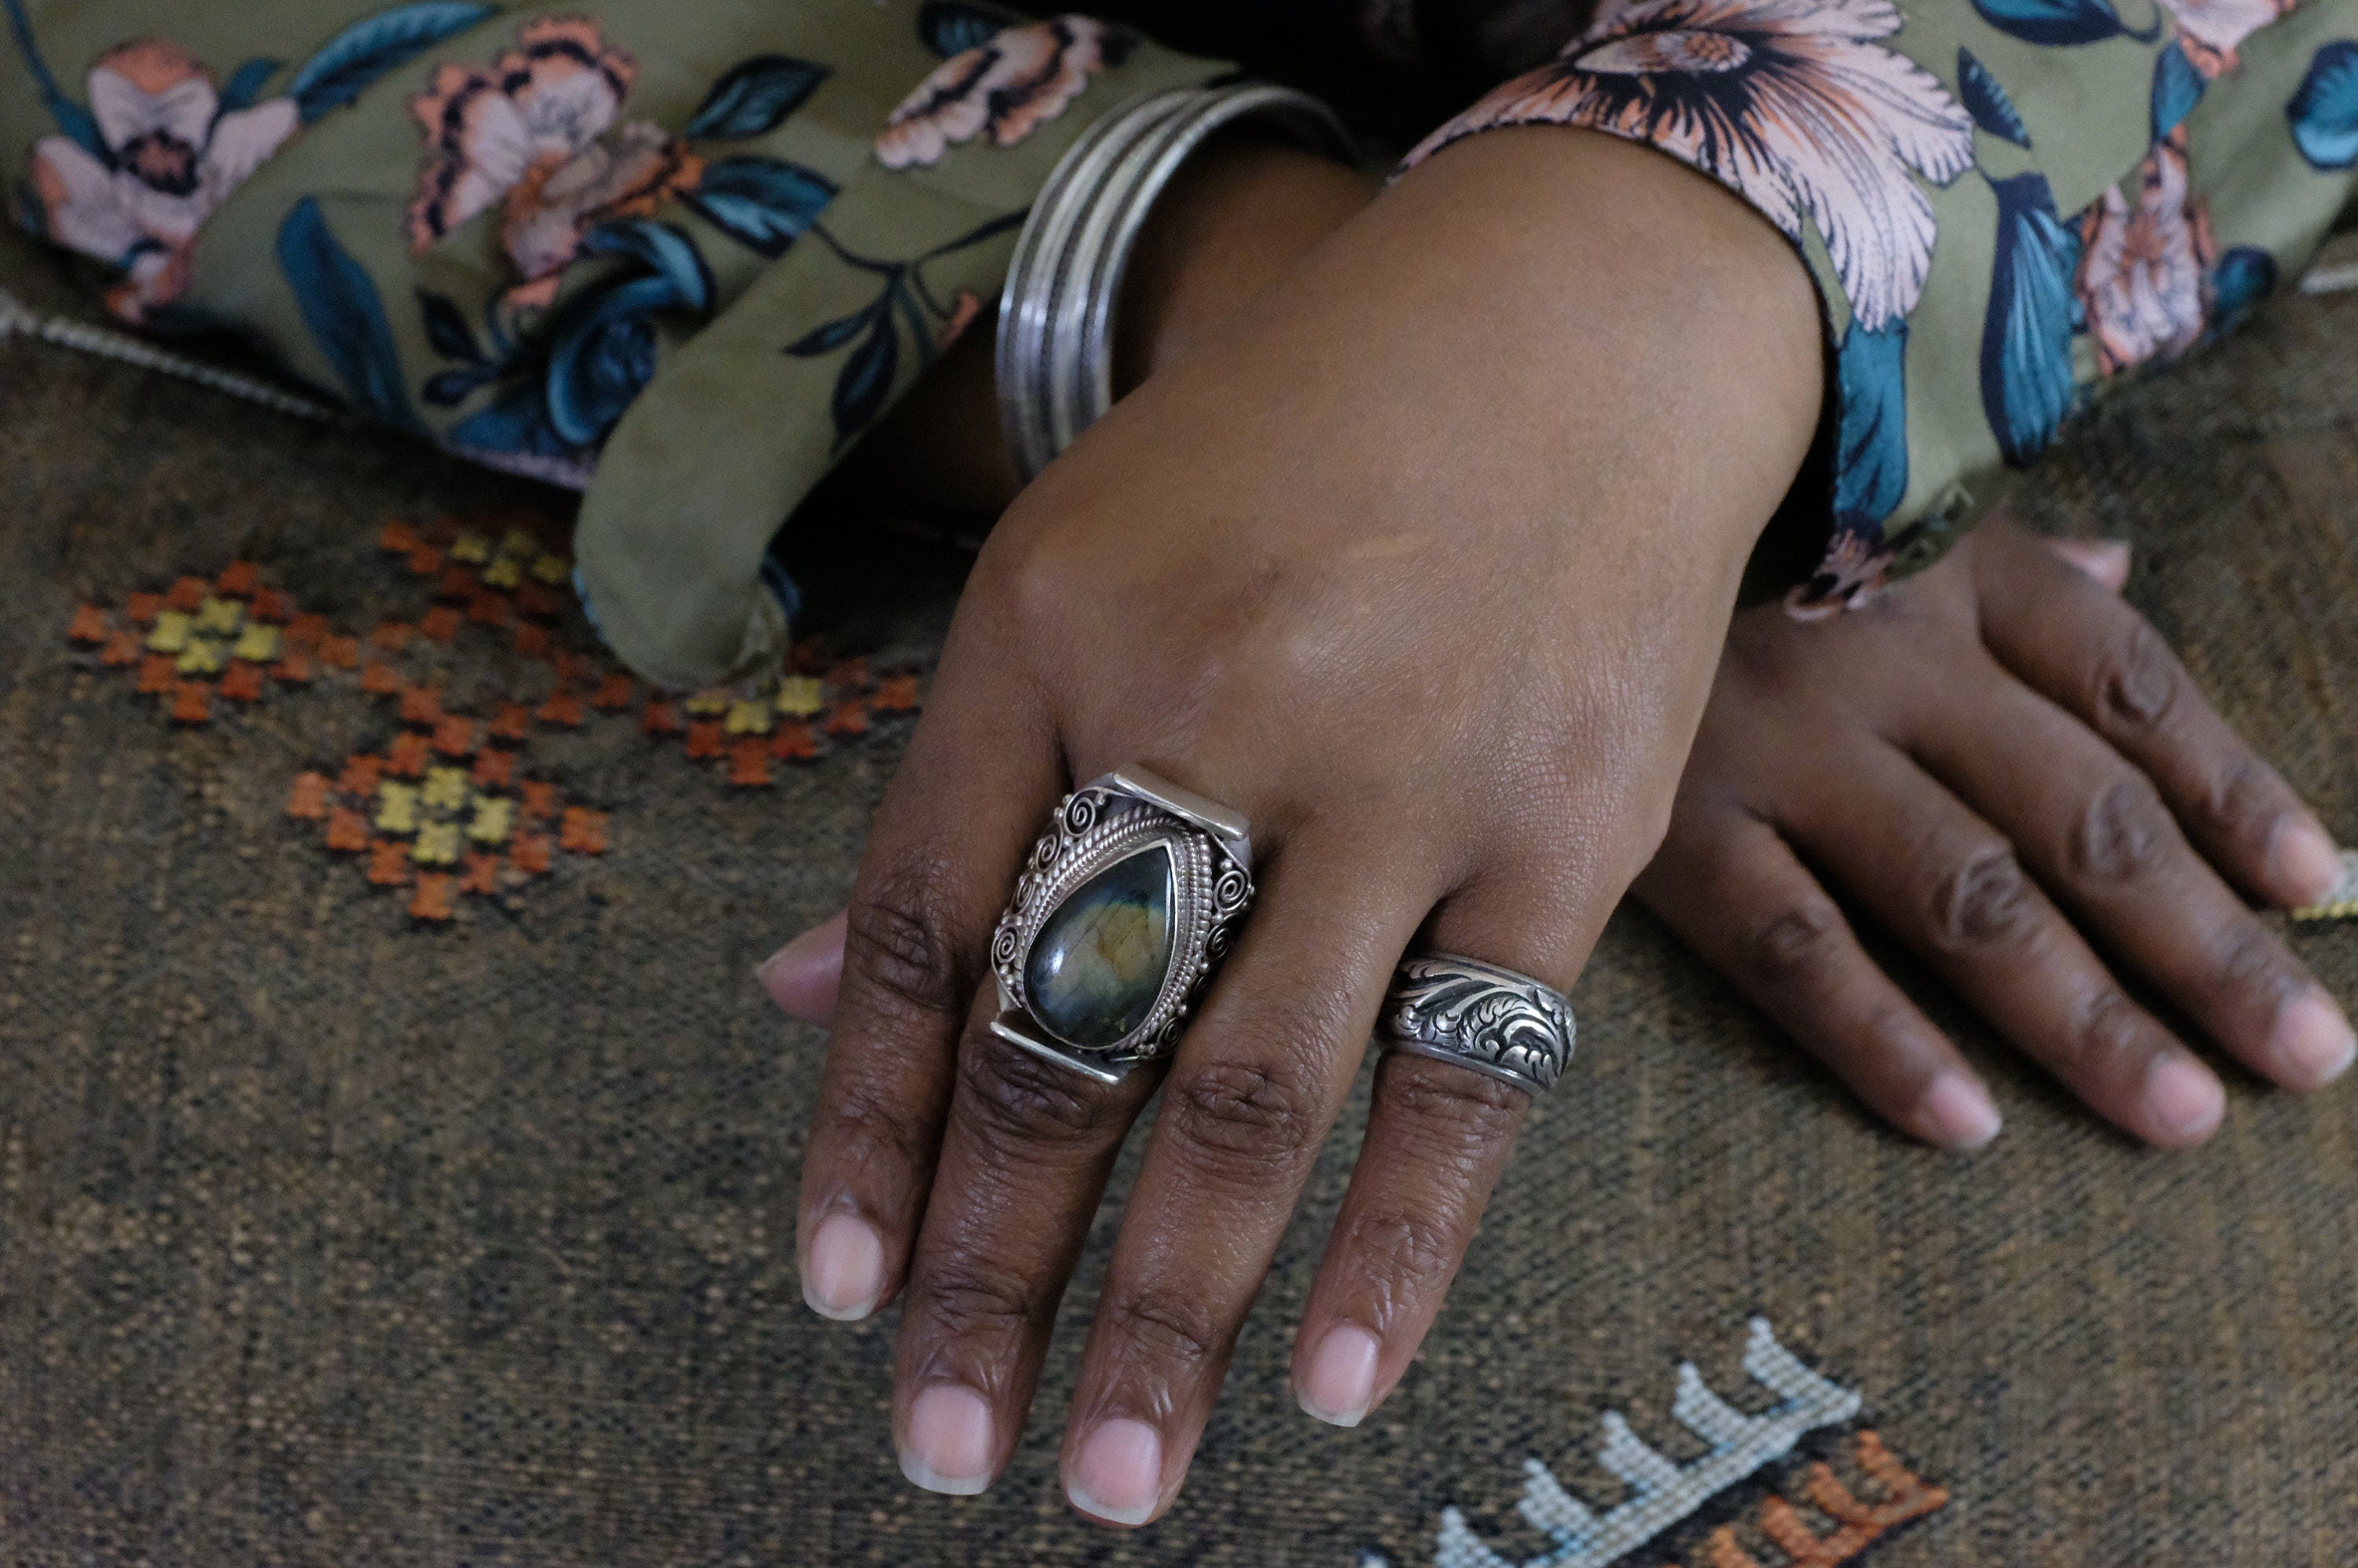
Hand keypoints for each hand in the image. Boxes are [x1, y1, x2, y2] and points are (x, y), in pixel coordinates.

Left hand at [779, 127, 1821, 1521]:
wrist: (1569, 324)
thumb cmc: (1295, 459)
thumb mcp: (1077, 567)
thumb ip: (960, 790)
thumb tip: (808, 996)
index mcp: (1051, 630)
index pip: (927, 930)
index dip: (868, 1132)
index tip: (840, 1299)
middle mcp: (1210, 703)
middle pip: (1071, 1035)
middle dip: (994, 1263)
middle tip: (939, 1449)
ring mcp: (1398, 773)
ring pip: (1254, 1089)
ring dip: (1170, 1305)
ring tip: (1110, 1475)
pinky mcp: (1565, 830)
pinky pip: (1467, 1074)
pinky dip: (1400, 1244)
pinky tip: (1332, 1383)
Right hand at [1634, 519, 2350, 1149]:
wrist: (1514, 509)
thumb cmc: (1711, 516)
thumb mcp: (1861, 502)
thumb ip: (1995, 555)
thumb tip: (2119, 571)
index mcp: (1948, 567)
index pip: (2127, 684)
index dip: (2230, 788)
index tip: (2312, 886)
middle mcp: (1887, 654)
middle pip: (2077, 813)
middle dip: (2201, 942)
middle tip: (2301, 1053)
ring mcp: (1780, 744)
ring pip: (1962, 895)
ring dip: (2081, 1012)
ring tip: (2178, 1112)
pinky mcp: (1669, 823)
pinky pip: (1794, 945)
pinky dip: (1882, 1038)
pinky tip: (1968, 1124)